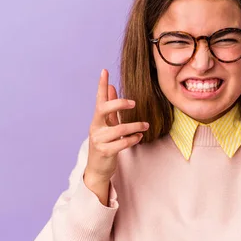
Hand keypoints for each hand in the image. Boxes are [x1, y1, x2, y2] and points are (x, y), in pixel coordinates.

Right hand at [85, 69, 149, 185]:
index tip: (104, 71)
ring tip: (146, 126)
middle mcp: (95, 127)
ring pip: (119, 129)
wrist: (97, 169)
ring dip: (135, 126)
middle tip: (134, 102)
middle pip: (104, 109)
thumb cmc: (105, 144)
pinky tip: (139, 137)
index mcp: (97, 120)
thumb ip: (110, 109)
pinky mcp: (105, 152)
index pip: (99, 99)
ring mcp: (99, 140)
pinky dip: (133, 139)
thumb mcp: (107, 125)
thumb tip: (111, 87)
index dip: (101, 85)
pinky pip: (122, 143)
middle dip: (119, 104)